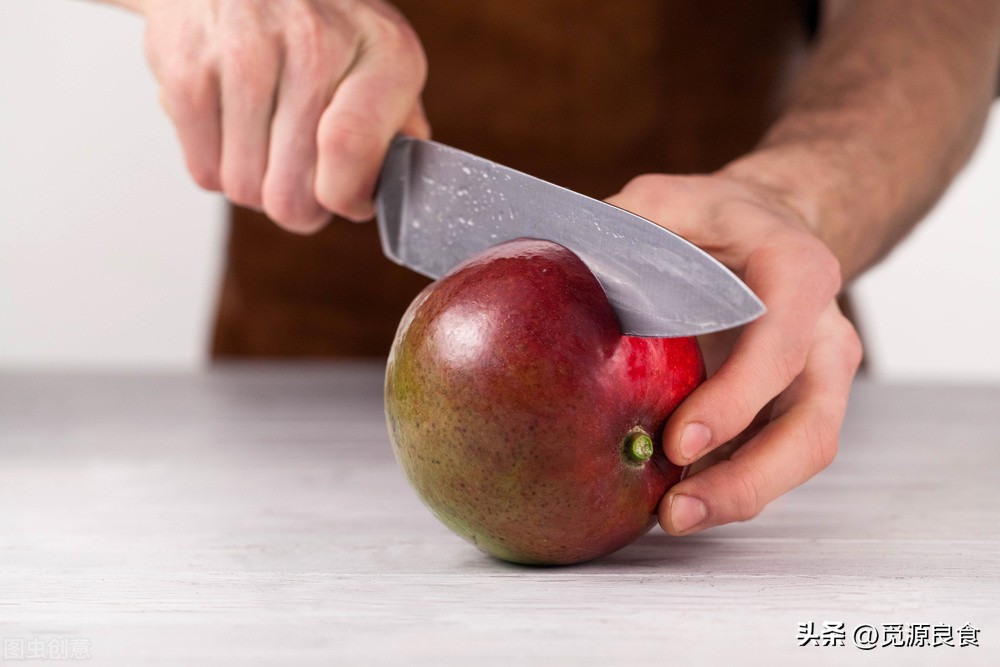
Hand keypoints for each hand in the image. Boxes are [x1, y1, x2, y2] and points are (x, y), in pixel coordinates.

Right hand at [142, 0, 428, 230]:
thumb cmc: (324, 29)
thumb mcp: (384, 64)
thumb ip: (399, 133)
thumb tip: (396, 192)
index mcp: (383, 52)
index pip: (350, 151)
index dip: (345, 198)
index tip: (345, 197)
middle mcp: (314, 42)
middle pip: (292, 195)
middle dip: (298, 203)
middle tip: (301, 172)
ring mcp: (244, 51)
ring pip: (244, 189)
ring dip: (256, 183)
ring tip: (268, 140)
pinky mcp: (186, 66)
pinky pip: (204, 171)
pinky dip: (218, 165)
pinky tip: (236, 128)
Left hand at [606, 172, 862, 534]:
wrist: (763, 230)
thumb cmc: (713, 219)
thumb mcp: (672, 198)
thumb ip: (632, 222)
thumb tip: (569, 268)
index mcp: (798, 274)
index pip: (782, 343)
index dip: (738, 397)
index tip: (680, 439)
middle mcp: (823, 336)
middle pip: (811, 427)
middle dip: (747, 479)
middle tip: (676, 508)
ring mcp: (814, 380)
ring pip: (799, 456)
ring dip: (739, 497)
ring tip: (671, 518)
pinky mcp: (788, 409)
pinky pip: (769, 457)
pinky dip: (727, 485)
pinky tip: (676, 500)